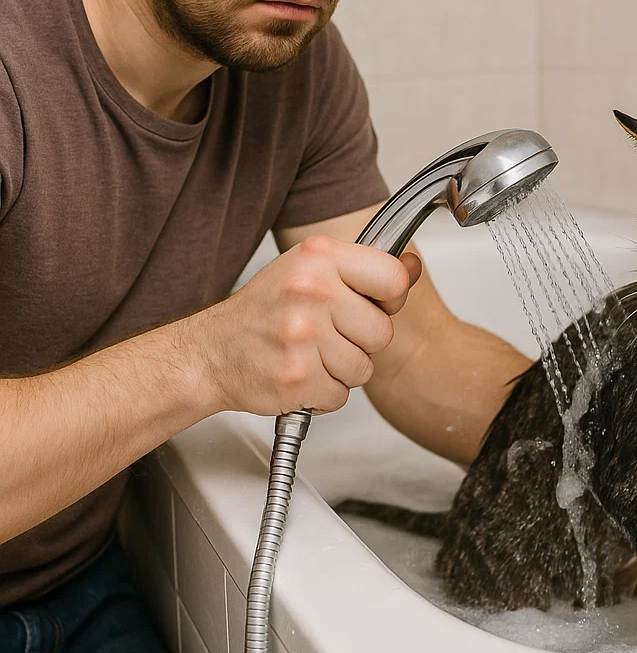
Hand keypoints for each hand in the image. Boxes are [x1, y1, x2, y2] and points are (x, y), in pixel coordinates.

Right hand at [193, 236, 421, 415]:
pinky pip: (340, 395)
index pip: (393, 279)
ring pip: (364, 368)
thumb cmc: (264, 311)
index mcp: (319, 257)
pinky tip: (299, 374)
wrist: (209, 353)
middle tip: (327, 335)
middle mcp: (312, 290)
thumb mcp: (311, 271)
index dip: (390, 299)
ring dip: (340, 371)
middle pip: (382, 332)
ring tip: (309, 355)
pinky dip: (322, 394)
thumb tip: (413, 266)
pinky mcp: (296, 377)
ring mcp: (303, 334)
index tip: (372, 304)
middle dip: (360, 342)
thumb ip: (364, 271)